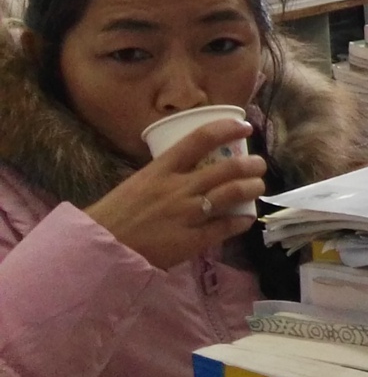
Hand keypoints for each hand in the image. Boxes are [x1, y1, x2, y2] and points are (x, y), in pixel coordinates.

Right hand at [80, 119, 267, 271]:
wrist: (100, 248)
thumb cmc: (116, 214)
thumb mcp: (138, 183)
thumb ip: (166, 174)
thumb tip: (192, 167)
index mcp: (160, 170)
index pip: (200, 139)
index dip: (227, 129)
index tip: (244, 127)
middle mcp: (177, 188)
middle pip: (226, 168)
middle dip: (250, 164)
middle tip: (258, 164)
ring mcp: (186, 214)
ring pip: (232, 193)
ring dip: (252, 187)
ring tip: (258, 186)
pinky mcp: (191, 239)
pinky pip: (225, 227)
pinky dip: (241, 221)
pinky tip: (246, 218)